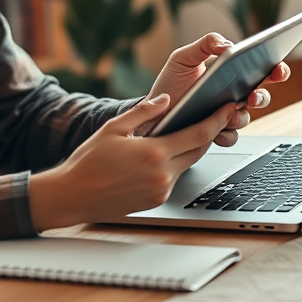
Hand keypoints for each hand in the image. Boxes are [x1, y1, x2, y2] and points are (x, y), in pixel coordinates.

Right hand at [29, 94, 235, 230]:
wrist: (73, 196)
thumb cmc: (88, 161)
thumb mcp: (113, 128)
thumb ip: (143, 112)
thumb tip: (166, 99)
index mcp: (154, 153)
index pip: (198, 134)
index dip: (217, 119)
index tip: (228, 108)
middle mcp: (162, 174)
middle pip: (199, 150)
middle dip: (210, 132)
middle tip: (218, 115)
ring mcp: (161, 190)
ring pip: (188, 164)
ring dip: (190, 148)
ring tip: (187, 131)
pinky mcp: (157, 201)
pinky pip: (174, 178)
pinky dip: (174, 164)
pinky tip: (163, 154)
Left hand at [144, 33, 290, 145]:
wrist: (152, 110)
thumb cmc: (171, 82)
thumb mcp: (184, 58)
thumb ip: (205, 44)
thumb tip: (228, 44)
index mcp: (232, 74)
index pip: (261, 70)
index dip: (276, 69)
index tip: (278, 68)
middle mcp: (234, 96)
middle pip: (261, 96)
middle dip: (263, 96)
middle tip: (253, 95)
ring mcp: (227, 116)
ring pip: (246, 118)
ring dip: (241, 115)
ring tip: (230, 111)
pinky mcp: (217, 134)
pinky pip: (230, 137)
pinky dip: (226, 134)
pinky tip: (217, 131)